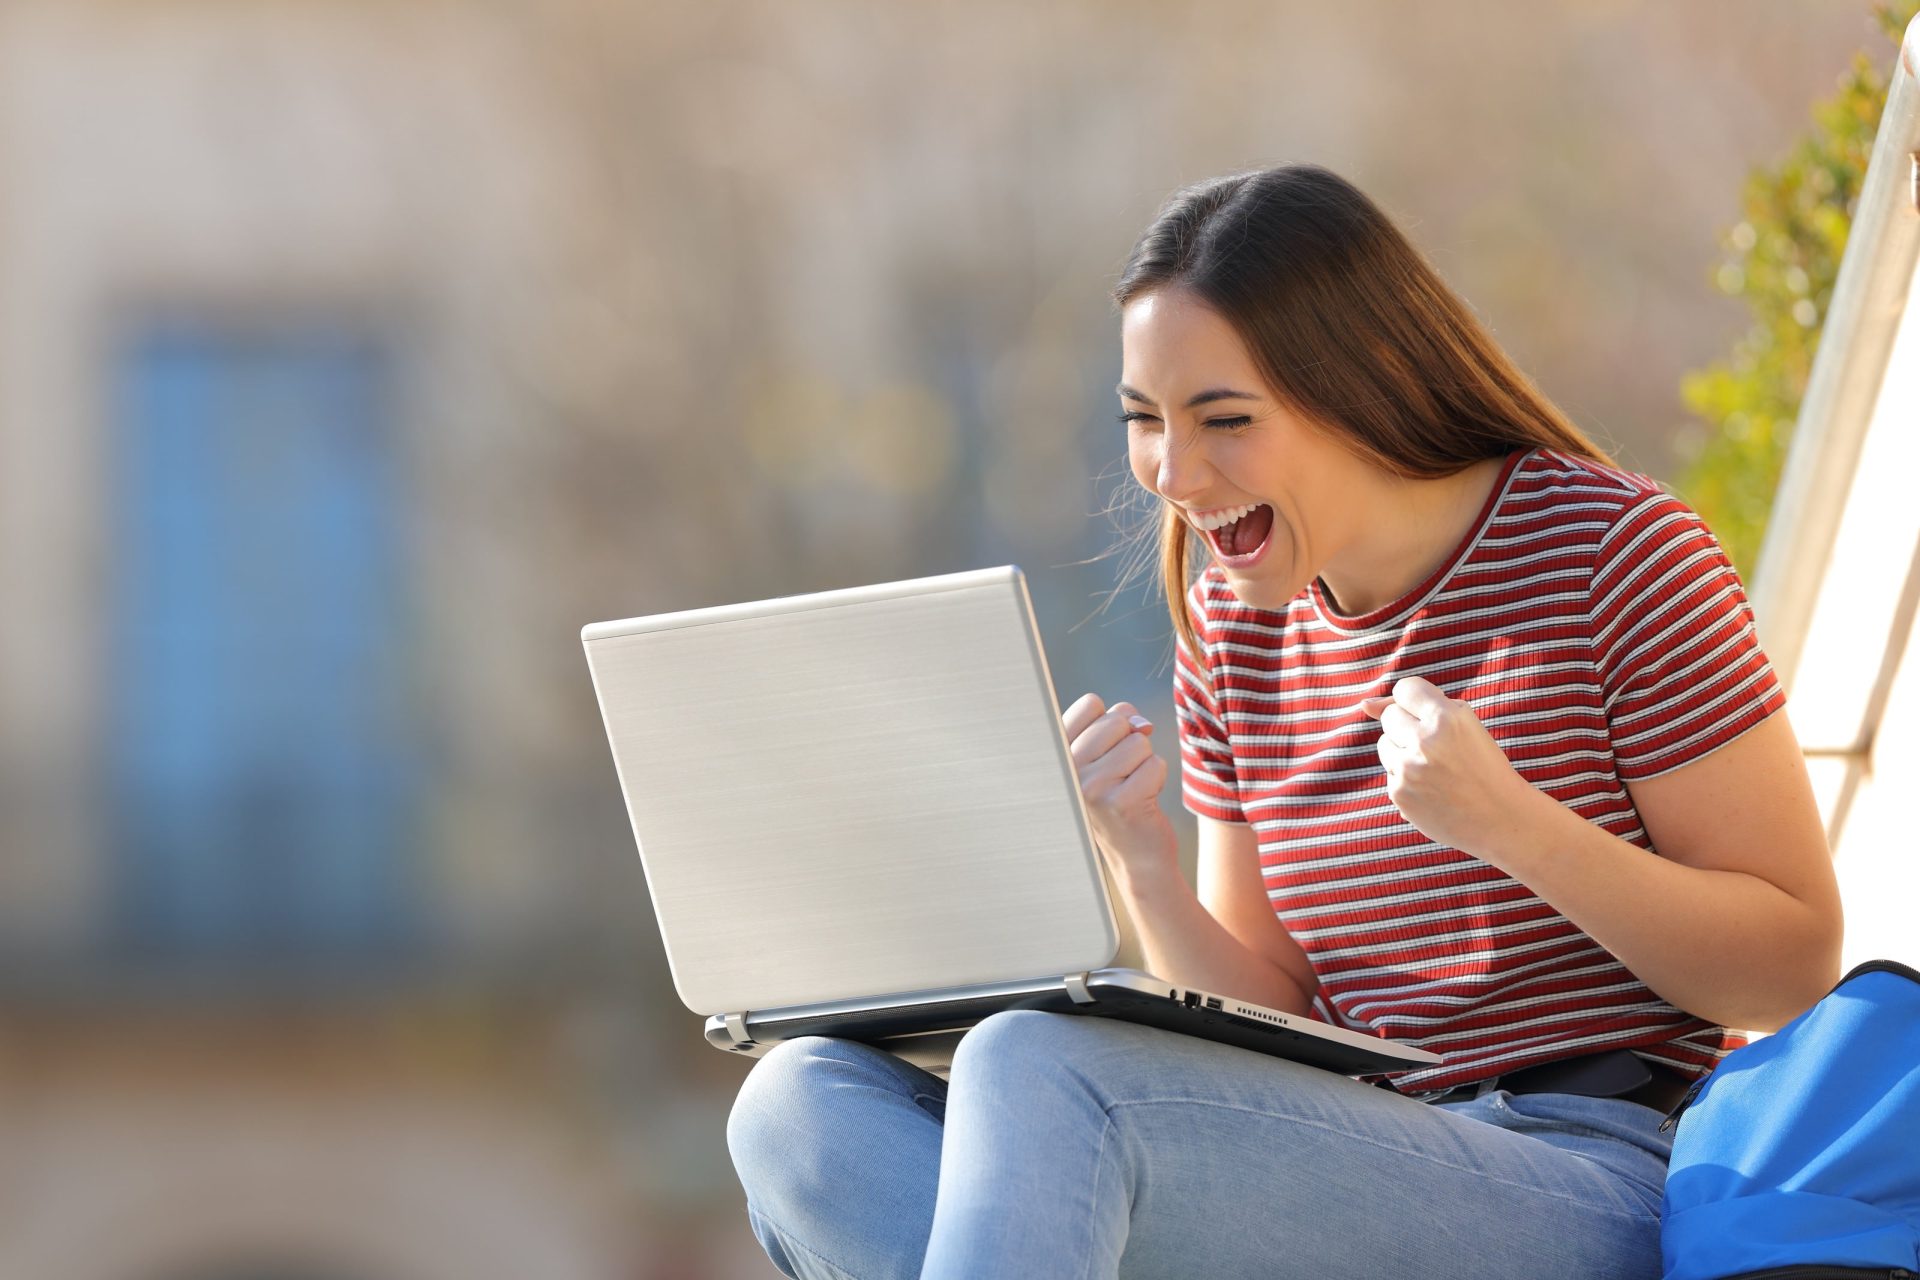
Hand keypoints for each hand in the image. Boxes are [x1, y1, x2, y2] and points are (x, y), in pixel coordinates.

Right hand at [1062, 692, 1179, 884]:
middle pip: (1117, 719)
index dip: (1111, 723)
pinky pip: (1155, 764)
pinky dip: (1157, 780)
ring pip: (1139, 741)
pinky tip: (1142, 802)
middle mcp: (1067, 770)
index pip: (1090, 704)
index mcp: (1057, 754)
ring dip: (1145, 763)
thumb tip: (1142, 724)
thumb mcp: (1105, 758)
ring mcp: (1091, 787)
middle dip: (1131, 742)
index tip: (1105, 753)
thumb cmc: (1120, 798)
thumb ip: (1116, 725)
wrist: (1135, 857)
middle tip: (1122, 775)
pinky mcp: (1121, 802)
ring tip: (1131, 788)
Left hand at [1360, 676, 1542, 865]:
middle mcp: (1425, 742)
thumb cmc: (1482, 765)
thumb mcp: (1463, 724)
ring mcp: (1409, 770)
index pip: (1405, 689)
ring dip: (1403, 751)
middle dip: (1408, 726)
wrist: (1501, 818)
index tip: (1431, 716)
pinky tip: (1433, 790)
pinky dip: (1406, 779)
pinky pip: (1390, 773)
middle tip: (1438, 747)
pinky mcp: (1399, 794)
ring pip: (1384, 744)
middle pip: (1390, 716)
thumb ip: (1414, 706)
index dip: (1416, 701)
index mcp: (1447, 718)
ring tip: (1436, 768)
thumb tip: (1364, 704)